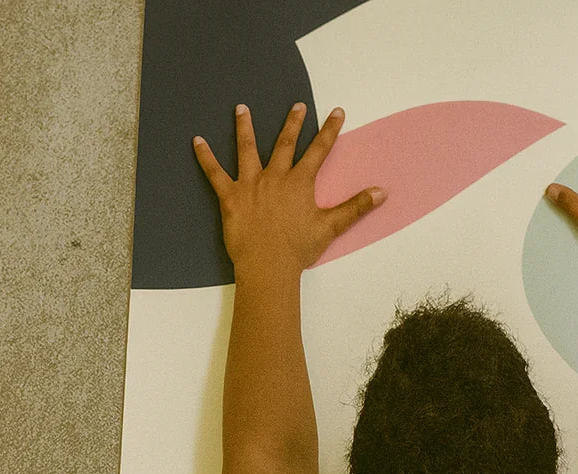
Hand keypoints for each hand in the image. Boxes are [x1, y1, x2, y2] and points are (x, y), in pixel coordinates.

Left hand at [193, 102, 386, 274]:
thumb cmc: (298, 249)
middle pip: (284, 143)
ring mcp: (250, 184)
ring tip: (241, 109)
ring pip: (247, 149)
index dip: (329, 131)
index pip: (318, 151)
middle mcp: (275, 176)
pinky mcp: (230, 197)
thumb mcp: (330, 227)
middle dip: (292, 123)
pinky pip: (214, 173)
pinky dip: (205, 157)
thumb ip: (355, 207)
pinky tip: (196, 141)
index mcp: (299, 183)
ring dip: (244, 127)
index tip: (336, 112)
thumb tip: (381, 192)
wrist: (268, 265)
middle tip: (296, 105)